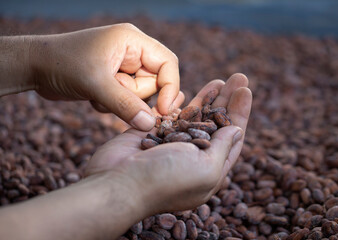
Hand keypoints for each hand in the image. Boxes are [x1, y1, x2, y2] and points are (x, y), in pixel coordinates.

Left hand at [30, 23, 179, 130]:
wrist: (35, 67)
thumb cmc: (63, 65)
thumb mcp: (96, 84)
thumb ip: (125, 105)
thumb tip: (150, 124)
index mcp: (133, 41)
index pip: (167, 63)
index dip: (169, 87)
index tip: (162, 111)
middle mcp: (132, 52)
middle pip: (155, 82)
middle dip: (135, 96)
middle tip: (113, 94)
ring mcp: (123, 67)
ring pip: (140, 94)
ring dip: (122, 102)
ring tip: (98, 94)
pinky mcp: (114, 80)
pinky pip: (126, 100)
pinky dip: (112, 104)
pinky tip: (93, 97)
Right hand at [85, 73, 251, 213]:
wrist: (119, 182)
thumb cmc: (166, 179)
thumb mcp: (207, 168)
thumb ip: (223, 148)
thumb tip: (237, 130)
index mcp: (209, 170)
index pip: (232, 139)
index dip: (240, 114)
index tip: (245, 91)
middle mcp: (192, 157)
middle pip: (215, 124)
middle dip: (227, 100)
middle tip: (239, 78)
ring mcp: (171, 144)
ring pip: (194, 117)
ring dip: (207, 98)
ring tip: (220, 79)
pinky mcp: (151, 133)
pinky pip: (169, 115)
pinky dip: (178, 103)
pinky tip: (187, 90)